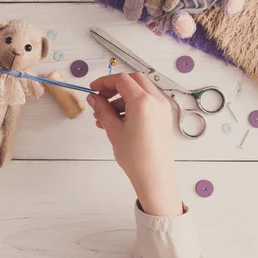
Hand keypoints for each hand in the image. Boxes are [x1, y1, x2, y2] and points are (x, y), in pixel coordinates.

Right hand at [87, 73, 182, 216]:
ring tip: (105, 115)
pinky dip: (132, 105)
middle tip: (100, 98)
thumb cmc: (137, 157)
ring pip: (140, 91)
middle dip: (114, 86)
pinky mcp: (164, 117)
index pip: (121, 80)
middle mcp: (156, 101)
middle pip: (133, 80)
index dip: (104, 82)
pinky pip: (146, 102)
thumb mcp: (113, 130)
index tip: (93, 89)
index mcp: (143, 101)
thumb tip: (94, 98)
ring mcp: (162, 108)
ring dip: (122, 97)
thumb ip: (102, 109)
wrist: (155, 178)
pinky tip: (118, 120)